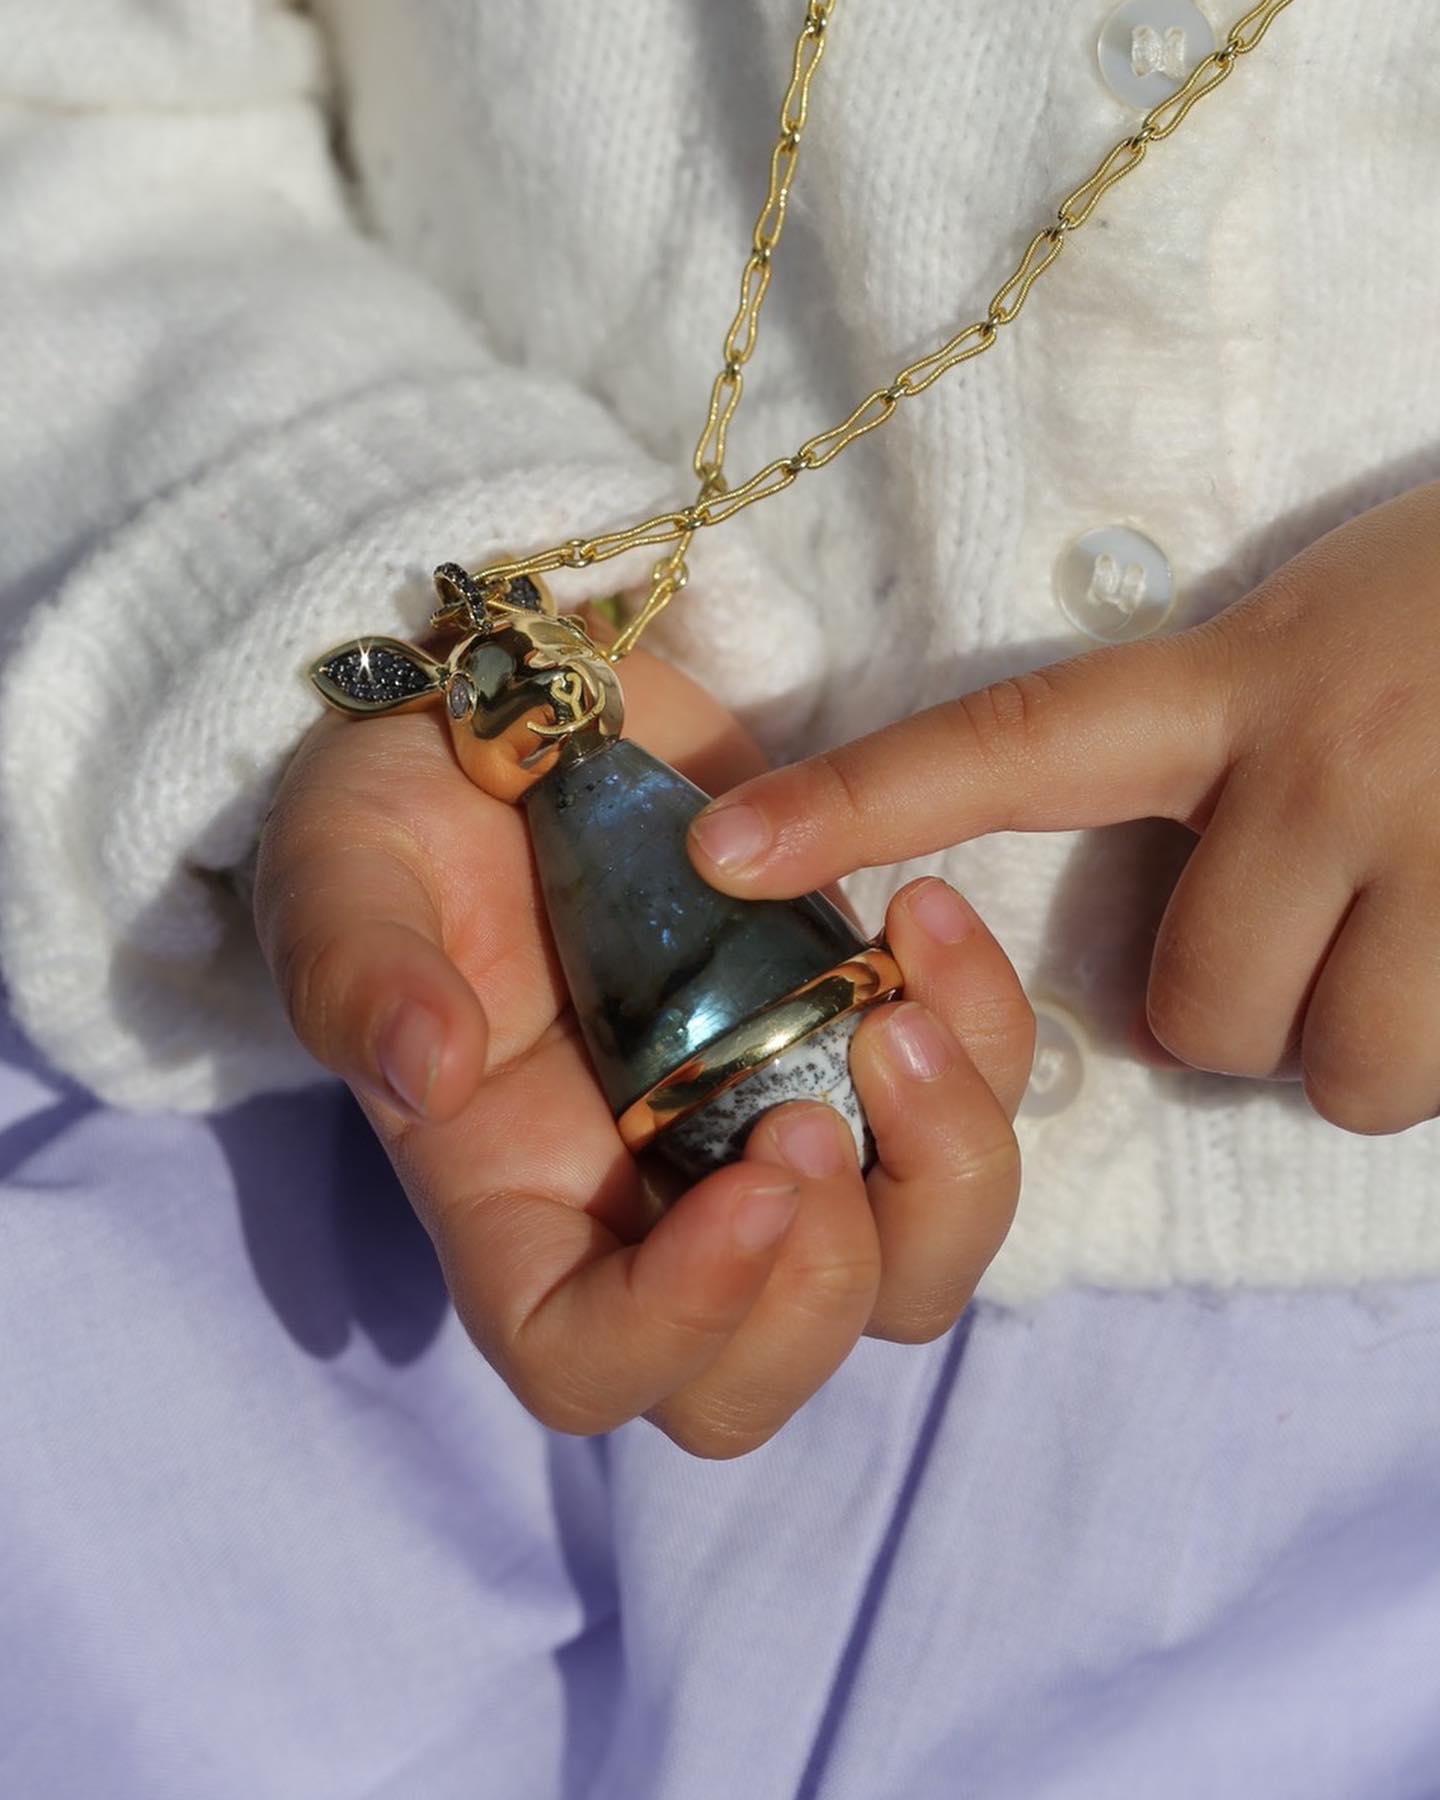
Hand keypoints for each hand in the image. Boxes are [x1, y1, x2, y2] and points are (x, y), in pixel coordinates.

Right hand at [254, 614, 1033, 1456]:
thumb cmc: (410, 807)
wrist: (529, 712)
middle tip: (817, 1109)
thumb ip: (362, 974)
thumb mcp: (344, 869)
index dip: (679, 1326)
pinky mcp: (851, 1053)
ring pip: (904, 1275)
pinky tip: (926, 919)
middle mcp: (646, 1205)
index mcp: (512, 1200)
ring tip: (908, 1013)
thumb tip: (428, 1073)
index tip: (752, 1180)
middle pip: (764, 1374)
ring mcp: (761, 1136)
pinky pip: (967, 1119)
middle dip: (827, 1281)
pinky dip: (988, 1045)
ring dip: (945, 1176)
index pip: (588, 1364)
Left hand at [687, 479, 1439, 1137]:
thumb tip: (1162, 939)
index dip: (866, 799)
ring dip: (1360, 1040)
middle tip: (1311, 922)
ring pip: (1335, 1073)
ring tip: (1421, 931)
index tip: (723, 844)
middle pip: (1197, 1012)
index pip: (1013, 740)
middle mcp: (1322, 759)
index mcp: (1238, 677)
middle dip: (1238, 1010)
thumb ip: (1210, 753)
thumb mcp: (1316, 636)